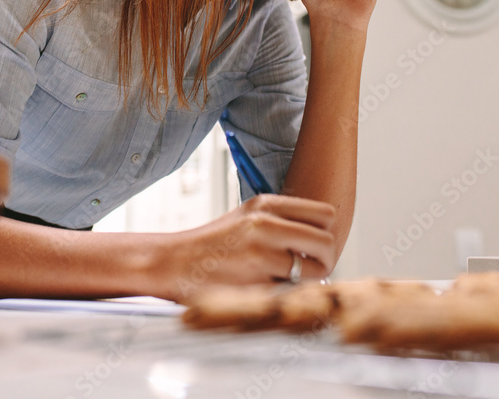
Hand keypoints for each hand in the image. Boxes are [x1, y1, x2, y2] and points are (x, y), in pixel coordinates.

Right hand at [156, 194, 335, 301]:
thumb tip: (320, 239)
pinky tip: (268, 290)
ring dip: (309, 281)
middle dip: (324, 260)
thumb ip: (281, 221)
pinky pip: (292, 290)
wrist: (173, 263)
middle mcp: (266, 223)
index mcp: (266, 204)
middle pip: (326, 242)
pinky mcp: (255, 279)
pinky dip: (287, 294)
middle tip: (310, 270)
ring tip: (288, 281)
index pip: (324, 214)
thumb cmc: (212, 245)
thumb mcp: (246, 217)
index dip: (324, 233)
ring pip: (314, 269)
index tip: (312, 246)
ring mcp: (261, 252)